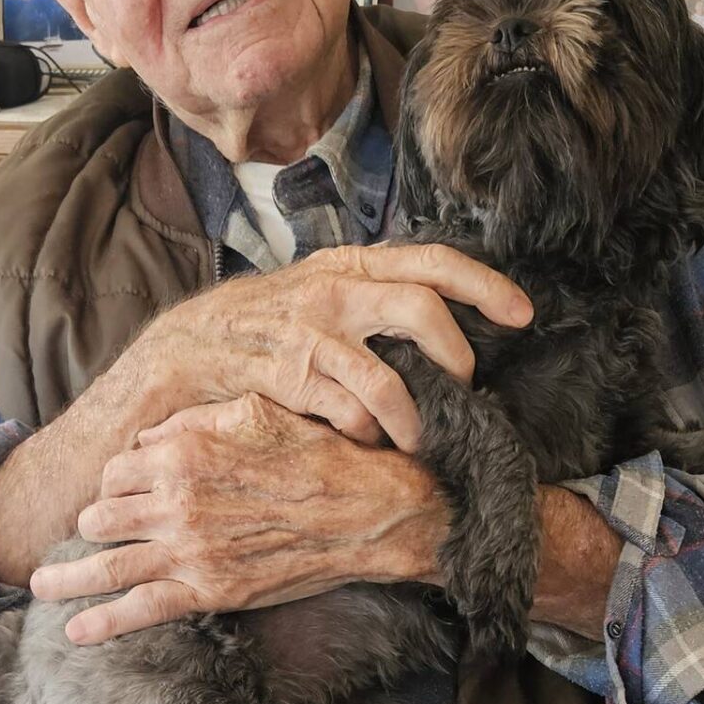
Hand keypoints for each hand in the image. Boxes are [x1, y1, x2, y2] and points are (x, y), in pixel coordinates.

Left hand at [29, 394, 447, 643]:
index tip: (123, 490)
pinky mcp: (209, 590)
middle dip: (91, 523)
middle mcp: (174, 500)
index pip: (117, 469)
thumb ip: (195, 420)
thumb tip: (152, 437)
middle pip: (101, 514)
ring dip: (65, 577)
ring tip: (38, 584)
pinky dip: (101, 622)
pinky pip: (141, 610)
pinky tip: (73, 631)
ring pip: (105, 565)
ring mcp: (187, 550)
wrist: (367, 511)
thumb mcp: (255, 411)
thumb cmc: (318, 454)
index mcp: (182, 450)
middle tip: (88, 534)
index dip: (116, 479)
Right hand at [114, 241, 531, 455]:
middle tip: (464, 390)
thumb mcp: (318, 299)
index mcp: (349, 267)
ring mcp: (308, 332)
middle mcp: (333, 290)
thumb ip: (370, 305)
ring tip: (416, 441)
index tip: (524, 313)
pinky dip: (366, 432)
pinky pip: (347, 410)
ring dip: (413, 417)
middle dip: (456, 356)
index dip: (485, 283)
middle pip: (422, 307)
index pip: (432, 260)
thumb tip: (440, 328)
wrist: (180, 353)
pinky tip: (364, 443)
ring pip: (388, 374)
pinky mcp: (285, 376)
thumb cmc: (259, 332)